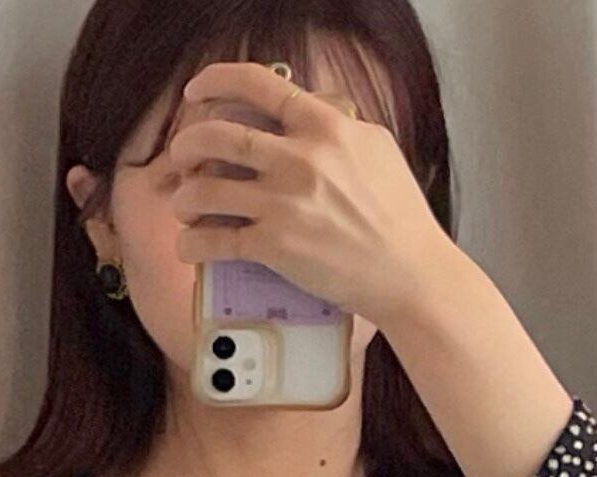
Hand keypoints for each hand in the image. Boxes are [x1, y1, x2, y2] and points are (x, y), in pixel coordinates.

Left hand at [156, 58, 459, 331]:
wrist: (413, 276)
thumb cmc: (402, 217)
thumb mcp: (378, 149)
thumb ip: (339, 121)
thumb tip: (309, 106)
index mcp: (323, 127)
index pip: (255, 83)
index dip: (215, 80)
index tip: (197, 91)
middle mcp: (299, 159)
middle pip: (217, 134)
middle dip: (187, 143)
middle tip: (182, 156)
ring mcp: (285, 203)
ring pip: (207, 188)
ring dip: (184, 195)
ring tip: (184, 204)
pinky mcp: (278, 246)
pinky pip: (219, 240)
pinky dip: (195, 244)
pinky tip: (190, 247)